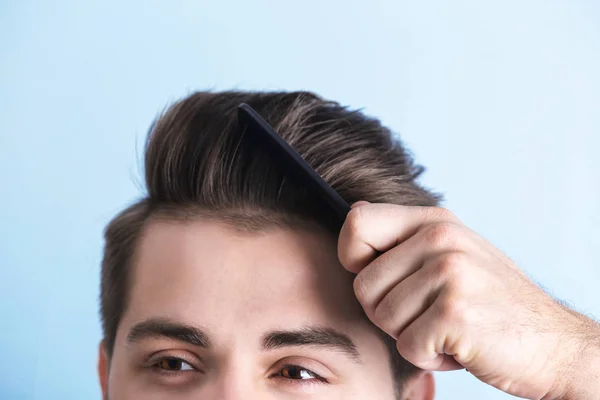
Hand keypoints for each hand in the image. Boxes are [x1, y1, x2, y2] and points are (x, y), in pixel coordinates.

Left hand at [338, 202, 599, 398]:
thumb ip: (404, 239)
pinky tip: (458, 345)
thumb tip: (353, 219)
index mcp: (434, 221)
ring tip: (447, 326)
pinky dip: (428, 357)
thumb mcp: (451, 254)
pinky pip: (407, 346)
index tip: (383, 280)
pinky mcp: (455, 312)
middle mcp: (440, 238)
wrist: (553, 343)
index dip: (354, 259)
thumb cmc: (491, 303)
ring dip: (410, 335)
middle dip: (387, 312)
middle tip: (428, 314)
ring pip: (381, 317)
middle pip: (362, 284)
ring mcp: (449, 272)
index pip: (356, 224)